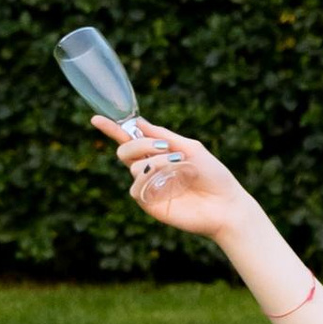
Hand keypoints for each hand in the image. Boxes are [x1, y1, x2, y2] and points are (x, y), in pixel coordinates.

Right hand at [101, 111, 250, 245]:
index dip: (112, 129)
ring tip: (180, 166)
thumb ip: (164, 136)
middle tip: (164, 147)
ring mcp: (149, 187)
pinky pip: (136, 187)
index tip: (96, 119)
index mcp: (159, 154)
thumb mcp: (191, 148)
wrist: (226, 205)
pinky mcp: (150, 204)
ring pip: (133, 167)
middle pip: (124, 151)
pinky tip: (169, 180)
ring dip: (157, 161)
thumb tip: (138, 123)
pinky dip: (150, 178)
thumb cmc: (214, 176)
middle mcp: (150, 169)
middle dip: (139, 144)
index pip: (130, 140)